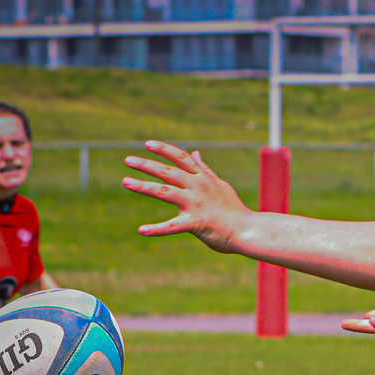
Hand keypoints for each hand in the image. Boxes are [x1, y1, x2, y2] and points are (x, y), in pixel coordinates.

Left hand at [123, 141, 250, 252]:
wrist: (248, 230)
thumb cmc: (234, 210)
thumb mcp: (220, 185)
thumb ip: (205, 170)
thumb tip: (196, 153)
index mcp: (203, 178)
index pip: (181, 158)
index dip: (164, 149)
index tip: (148, 144)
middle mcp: (198, 187)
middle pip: (167, 171)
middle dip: (146, 164)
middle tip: (128, 160)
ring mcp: (196, 204)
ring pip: (164, 191)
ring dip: (143, 186)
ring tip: (126, 182)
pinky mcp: (195, 223)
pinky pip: (172, 227)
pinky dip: (156, 229)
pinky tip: (141, 230)